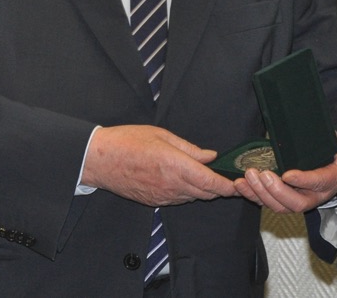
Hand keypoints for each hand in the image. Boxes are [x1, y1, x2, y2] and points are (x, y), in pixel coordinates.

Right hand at [82, 125, 239, 206]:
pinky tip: (185, 180)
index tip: (238, 183)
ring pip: (192, 198)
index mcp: (175, 166)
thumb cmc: (128, 141)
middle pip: (205, 193)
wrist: (99, 160)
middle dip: (219, 187)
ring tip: (206, 176)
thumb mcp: (162, 135)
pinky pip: (178, 200)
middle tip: (227, 177)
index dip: (227, 185)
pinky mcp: (153, 202)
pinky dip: (187, 193)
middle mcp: (171, 185)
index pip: (210, 182)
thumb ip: (189, 149)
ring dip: (203, 190)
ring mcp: (162, 196)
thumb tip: (210, 156)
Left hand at [233, 133, 336, 213]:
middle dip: (276, 189)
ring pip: (278, 206)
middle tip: (262, 174)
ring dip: (260, 193)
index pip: (317, 182)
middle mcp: (313, 196)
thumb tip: (306, 120)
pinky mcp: (283, 202)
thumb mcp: (334, 145)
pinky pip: (266, 203)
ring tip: (247, 177)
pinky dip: (251, 195)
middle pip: (294, 202)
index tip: (287, 174)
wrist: (333, 176)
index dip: (302, 180)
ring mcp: (297, 202)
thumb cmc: (331, 157)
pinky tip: (240, 184)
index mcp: (329, 180)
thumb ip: (323, 137)